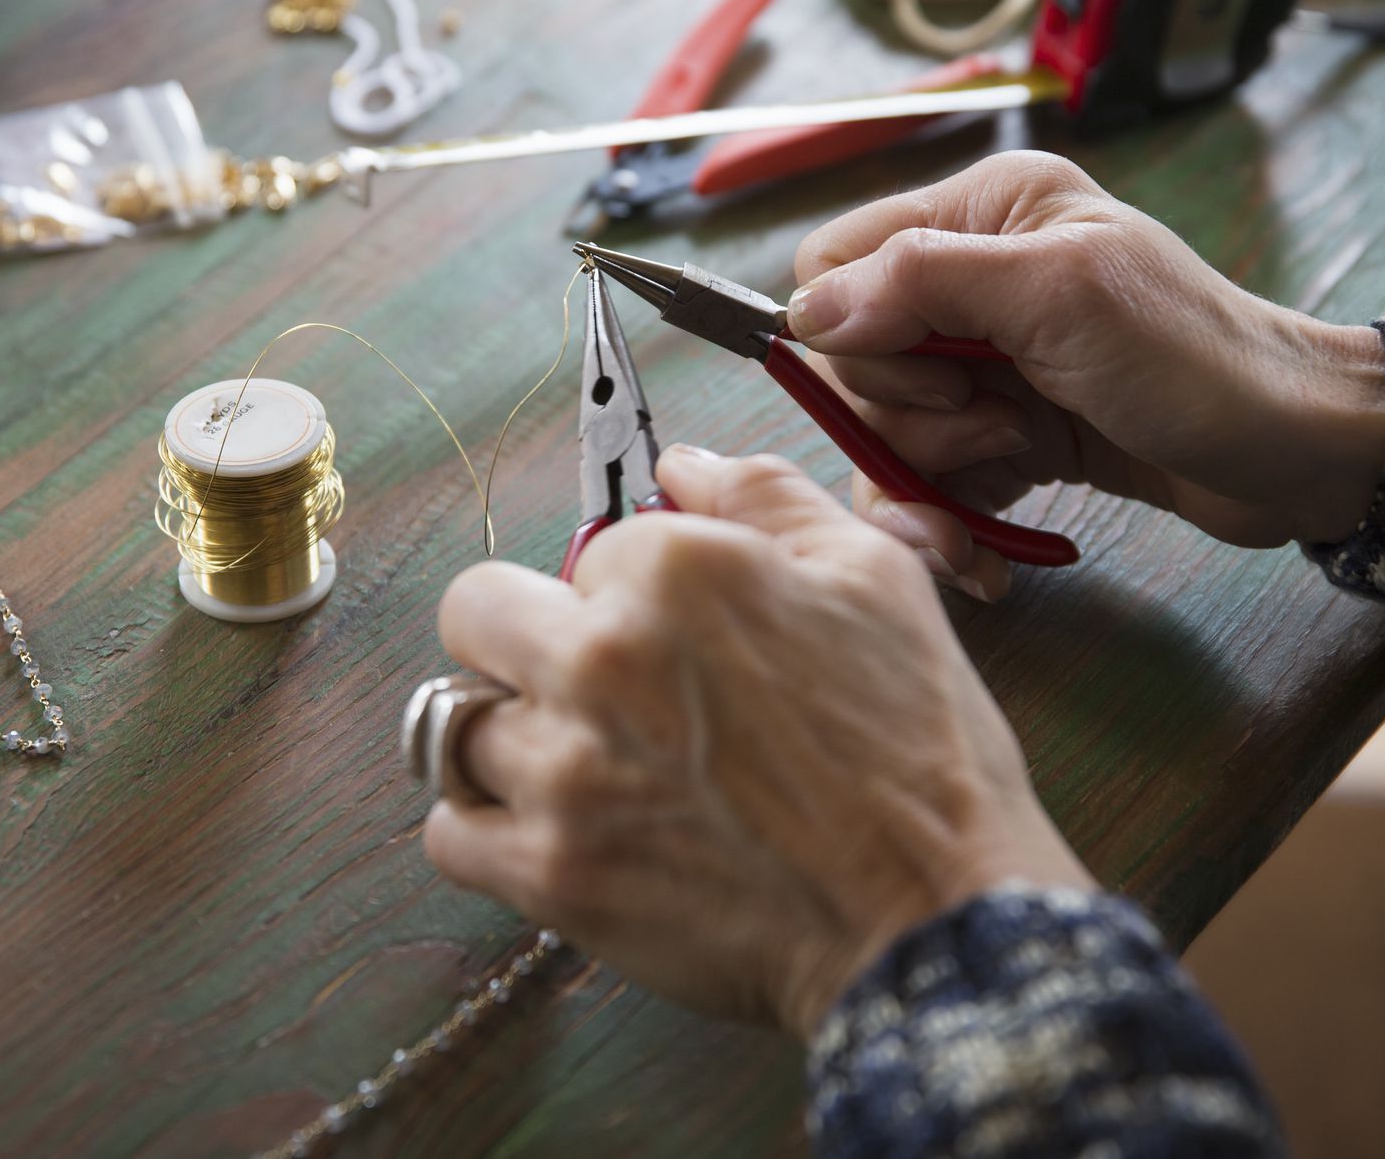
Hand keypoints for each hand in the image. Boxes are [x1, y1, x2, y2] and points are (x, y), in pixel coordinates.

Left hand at [425, 448, 1092, 1037]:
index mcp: (678, 571)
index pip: (593, 546)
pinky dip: (486, 831)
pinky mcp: (553, 874)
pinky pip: (450, 834)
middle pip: (476, 613)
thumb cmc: (920, 754)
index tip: (676, 634)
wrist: (934, 920)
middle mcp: (603, 659)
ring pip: (457, 725)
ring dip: (510, 737)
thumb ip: (766, 497)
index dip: (635, 587)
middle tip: (585, 681)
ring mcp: (566, 773)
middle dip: (524, 635)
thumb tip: (681, 465)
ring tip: (579, 766)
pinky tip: (552, 829)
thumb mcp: (875, 580)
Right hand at [789, 152, 1384, 599]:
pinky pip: (926, 481)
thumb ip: (924, 283)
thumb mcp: (1058, 297)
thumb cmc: (1191, 360)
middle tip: (994, 423)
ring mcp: (986, 363)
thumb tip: (805, 311)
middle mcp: (973, 278)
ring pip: (882, 430)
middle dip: (906, 413)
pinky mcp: (1004, 434)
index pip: (835, 261)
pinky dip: (948, 522)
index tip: (935, 371)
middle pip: (851, 359)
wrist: (1291, 456)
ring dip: (932, 472)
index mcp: (982, 211)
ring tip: (1017, 468)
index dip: (853, 329)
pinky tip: (984, 559)